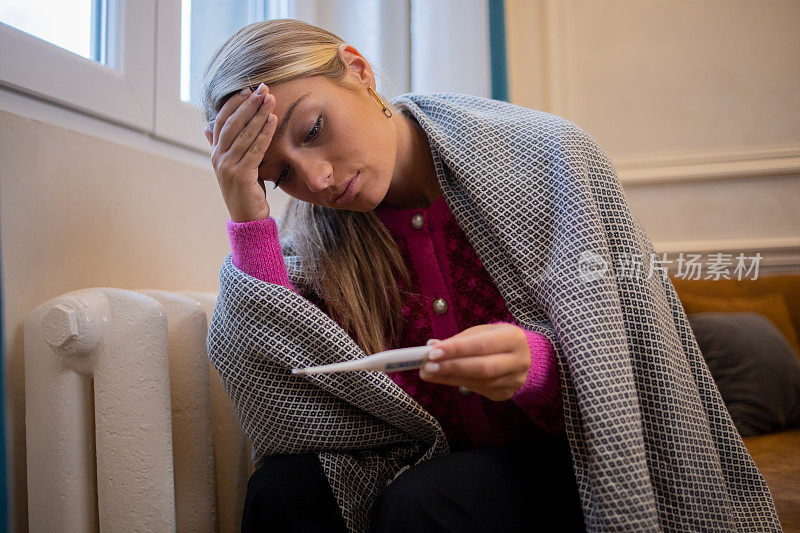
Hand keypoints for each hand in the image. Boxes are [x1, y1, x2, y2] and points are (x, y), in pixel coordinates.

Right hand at [204, 83, 277, 222]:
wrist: (247, 218)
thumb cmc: (245, 190)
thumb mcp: (233, 165)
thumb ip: (223, 146)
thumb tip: (208, 128)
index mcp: (215, 152)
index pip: (222, 120)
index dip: (234, 103)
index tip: (248, 89)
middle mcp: (218, 157)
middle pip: (233, 123)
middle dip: (248, 103)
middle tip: (262, 87)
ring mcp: (227, 166)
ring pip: (244, 133)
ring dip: (259, 114)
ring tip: (271, 99)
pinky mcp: (240, 174)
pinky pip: (255, 149)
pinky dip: (265, 133)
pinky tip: (273, 120)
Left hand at [419, 323, 530, 401]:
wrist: (523, 355)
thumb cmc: (495, 339)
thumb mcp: (481, 332)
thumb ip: (457, 340)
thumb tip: (431, 347)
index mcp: (513, 338)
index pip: (481, 345)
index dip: (456, 349)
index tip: (432, 352)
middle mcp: (519, 361)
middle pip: (481, 368)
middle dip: (451, 367)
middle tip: (427, 367)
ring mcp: (514, 380)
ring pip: (478, 382)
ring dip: (449, 378)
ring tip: (428, 373)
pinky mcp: (506, 394)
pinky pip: (477, 390)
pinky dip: (457, 383)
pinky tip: (443, 378)